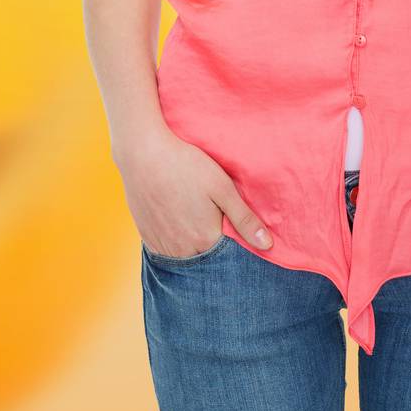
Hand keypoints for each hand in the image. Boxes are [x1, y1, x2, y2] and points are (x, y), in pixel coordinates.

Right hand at [116, 127, 272, 256]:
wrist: (142, 153)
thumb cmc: (185, 165)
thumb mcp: (221, 186)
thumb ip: (244, 219)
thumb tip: (268, 245)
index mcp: (205, 239)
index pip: (227, 256)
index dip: (232, 240)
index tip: (229, 223)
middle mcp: (183, 250)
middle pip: (205, 258)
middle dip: (211, 245)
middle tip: (209, 216)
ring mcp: (162, 245)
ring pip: (184, 256)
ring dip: (191, 245)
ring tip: (191, 217)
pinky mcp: (146, 236)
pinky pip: (164, 250)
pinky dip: (173, 242)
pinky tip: (175, 220)